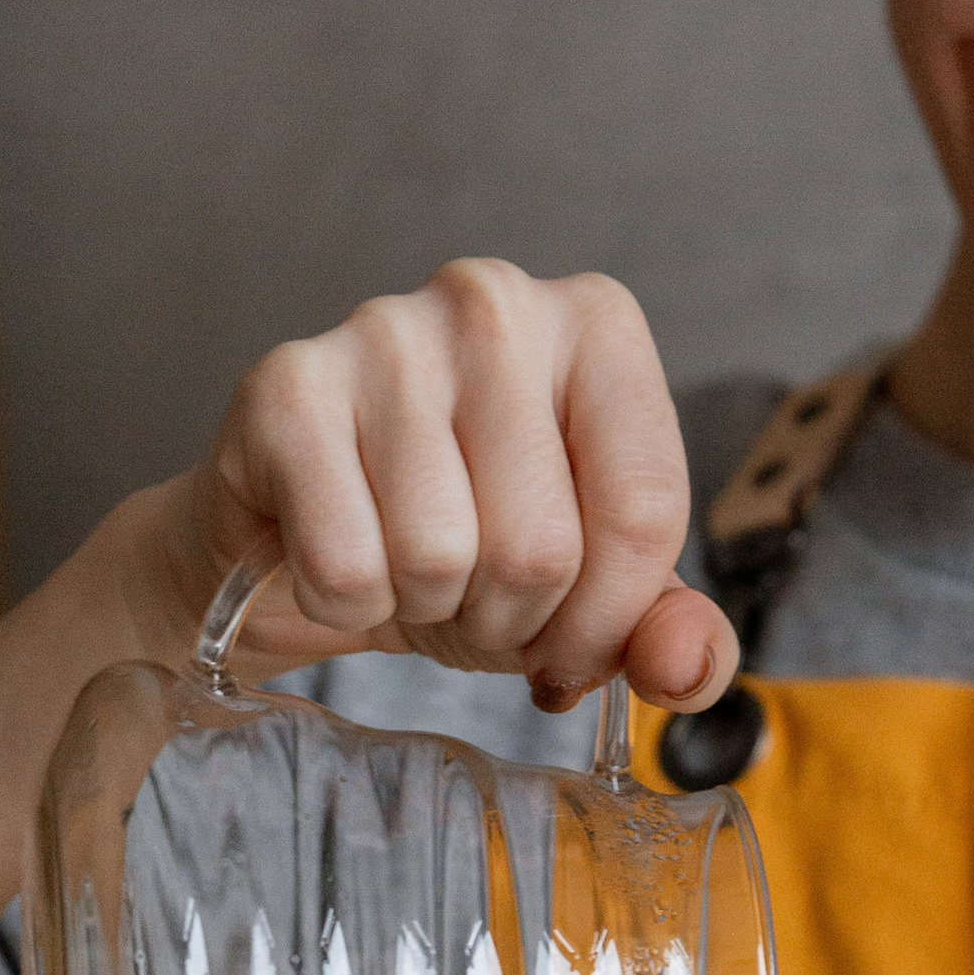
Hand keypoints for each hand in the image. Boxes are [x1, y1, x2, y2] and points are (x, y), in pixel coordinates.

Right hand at [136, 259, 738, 715]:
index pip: (645, 512)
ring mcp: (384, 331)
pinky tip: (341, 558)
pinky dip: (345, 603)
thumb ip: (669, 634)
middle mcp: (495, 302)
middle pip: (542, 546)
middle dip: (507, 618)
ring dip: (426, 608)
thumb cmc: (462, 539)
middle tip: (472, 598)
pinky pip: (347, 565)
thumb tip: (686, 672)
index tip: (567, 648)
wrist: (300, 535)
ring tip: (410, 571)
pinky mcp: (287, 386)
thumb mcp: (589, 595)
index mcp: (598, 326)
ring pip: (440, 556)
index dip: (606, 624)